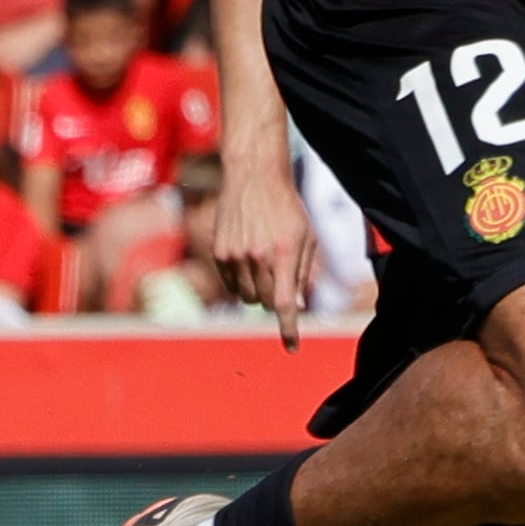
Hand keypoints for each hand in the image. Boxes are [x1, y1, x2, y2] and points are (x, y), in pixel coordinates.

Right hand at [199, 136, 314, 344]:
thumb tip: (296, 306)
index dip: (288, 329)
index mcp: (283, 254)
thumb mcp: (306, 237)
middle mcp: (257, 257)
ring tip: (264, 263)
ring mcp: (234, 255)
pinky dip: (241, 281)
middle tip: (280, 278)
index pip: (285, 303)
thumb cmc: (286, 208)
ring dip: (258, 291)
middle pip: (266, 303)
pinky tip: (248, 257)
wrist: (254, 178)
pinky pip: (230, 284)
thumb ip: (302, 272)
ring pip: (247, 297)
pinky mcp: (218, 252)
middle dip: (277, 299)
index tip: (292, 347)